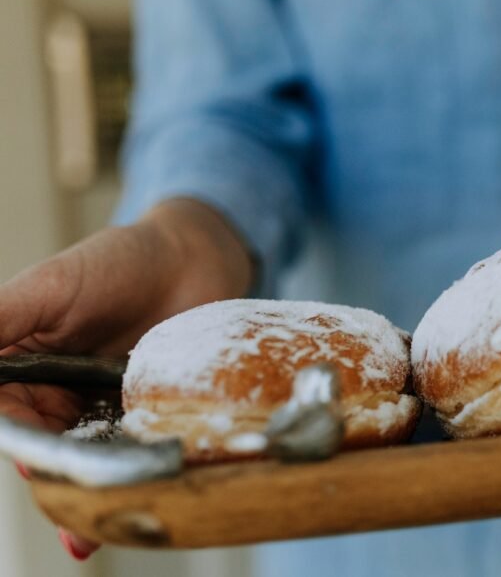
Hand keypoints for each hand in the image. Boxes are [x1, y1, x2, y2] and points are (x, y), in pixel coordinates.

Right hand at [0, 199, 252, 559]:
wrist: (192, 256)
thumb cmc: (114, 262)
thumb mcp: (46, 288)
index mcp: (22, 373)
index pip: (5, 421)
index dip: (15, 442)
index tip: (30, 461)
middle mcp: (60, 401)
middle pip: (45, 453)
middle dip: (53, 484)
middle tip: (69, 510)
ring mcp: (108, 412)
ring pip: (90, 462)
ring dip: (88, 497)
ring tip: (89, 534)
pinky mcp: (153, 415)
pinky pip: (139, 451)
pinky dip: (137, 479)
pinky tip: (141, 502)